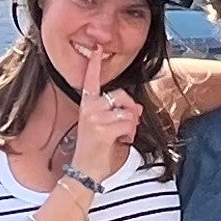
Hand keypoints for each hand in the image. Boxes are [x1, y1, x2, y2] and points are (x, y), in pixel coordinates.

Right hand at [72, 47, 139, 180]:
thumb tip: (136, 106)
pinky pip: (128, 124)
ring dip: (131, 125)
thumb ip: (118, 112)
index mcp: (87, 105)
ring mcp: (95, 119)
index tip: (97, 48)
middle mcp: (89, 109)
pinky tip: (121, 141)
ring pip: (128, 112)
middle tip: (127, 125)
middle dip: (131, 109)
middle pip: (121, 96)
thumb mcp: (103, 126)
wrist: (85, 171)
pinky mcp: (103, 130)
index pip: (91, 81)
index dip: (94, 63)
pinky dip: (130, 134)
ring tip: (121, 136)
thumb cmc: (95, 149)